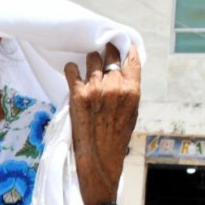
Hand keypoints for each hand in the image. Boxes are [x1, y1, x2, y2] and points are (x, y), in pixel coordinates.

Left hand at [64, 44, 140, 204]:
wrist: (98, 160)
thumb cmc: (116, 138)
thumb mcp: (131, 112)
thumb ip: (128, 90)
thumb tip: (123, 70)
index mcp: (132, 90)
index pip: (131, 58)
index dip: (124, 49)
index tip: (120, 45)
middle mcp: (115, 86)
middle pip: (110, 55)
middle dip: (106, 52)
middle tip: (101, 53)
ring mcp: (96, 89)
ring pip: (91, 59)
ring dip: (89, 61)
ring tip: (87, 67)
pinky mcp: (77, 94)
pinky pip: (71, 69)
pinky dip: (71, 69)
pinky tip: (72, 71)